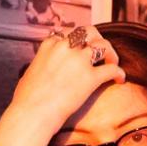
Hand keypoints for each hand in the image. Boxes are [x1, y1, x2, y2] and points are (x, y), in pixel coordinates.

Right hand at [3, 26, 126, 137]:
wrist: (32, 113)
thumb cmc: (26, 100)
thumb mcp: (30, 73)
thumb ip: (40, 66)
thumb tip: (40, 71)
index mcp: (50, 45)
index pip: (67, 33)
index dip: (77, 40)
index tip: (80, 48)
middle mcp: (65, 48)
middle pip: (88, 31)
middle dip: (96, 38)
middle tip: (100, 51)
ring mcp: (79, 61)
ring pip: (103, 45)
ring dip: (111, 53)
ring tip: (112, 62)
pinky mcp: (90, 78)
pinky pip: (112, 69)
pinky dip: (119, 73)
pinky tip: (120, 79)